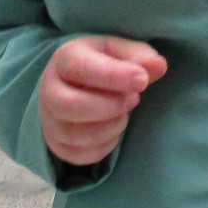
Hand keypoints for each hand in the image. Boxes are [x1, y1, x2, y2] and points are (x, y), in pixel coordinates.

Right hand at [40, 37, 167, 166]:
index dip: (114, 76)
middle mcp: (49, 91)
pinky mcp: (57, 145)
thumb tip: (158, 67)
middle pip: (72, 106)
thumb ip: (138, 56)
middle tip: (133, 99)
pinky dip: (105, 145)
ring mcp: (50, 121)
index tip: (142, 80)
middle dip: (110, 106)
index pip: (81, 68)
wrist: (74, 86)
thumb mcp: (118, 51)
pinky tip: (114, 128)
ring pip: (76, 135)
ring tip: (124, 113)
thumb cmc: (100, 65)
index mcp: (63, 60)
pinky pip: (81, 155)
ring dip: (111, 127)